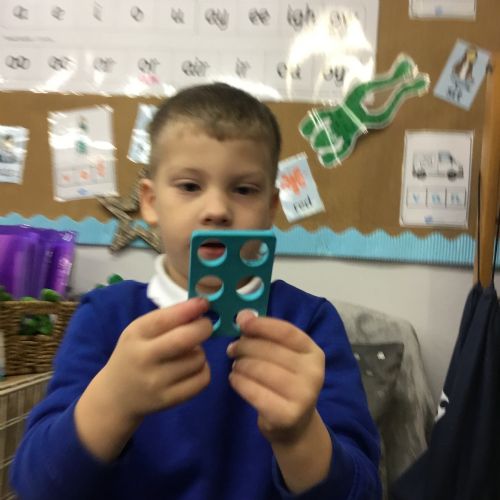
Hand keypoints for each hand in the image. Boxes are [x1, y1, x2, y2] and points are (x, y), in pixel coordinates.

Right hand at [101, 297, 212, 420]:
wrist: (116, 397)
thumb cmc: (133, 355)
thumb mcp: (139, 332)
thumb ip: (166, 319)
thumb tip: (201, 307)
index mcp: (135, 335)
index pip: (165, 319)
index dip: (189, 309)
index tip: (204, 303)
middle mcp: (144, 358)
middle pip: (184, 340)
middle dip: (203, 328)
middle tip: (206, 326)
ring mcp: (156, 382)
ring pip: (198, 359)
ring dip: (200, 351)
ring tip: (189, 353)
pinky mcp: (168, 399)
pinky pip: (202, 380)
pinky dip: (203, 370)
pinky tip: (192, 368)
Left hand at [227, 311, 324, 444]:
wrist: (295, 426)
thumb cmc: (285, 383)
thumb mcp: (282, 356)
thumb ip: (265, 335)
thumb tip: (243, 315)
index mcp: (314, 353)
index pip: (286, 332)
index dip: (262, 324)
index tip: (242, 322)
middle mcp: (313, 373)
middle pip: (269, 350)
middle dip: (245, 346)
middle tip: (232, 348)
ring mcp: (303, 396)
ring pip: (259, 369)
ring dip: (240, 365)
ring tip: (236, 366)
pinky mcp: (287, 415)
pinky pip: (253, 391)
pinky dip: (238, 382)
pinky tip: (235, 379)